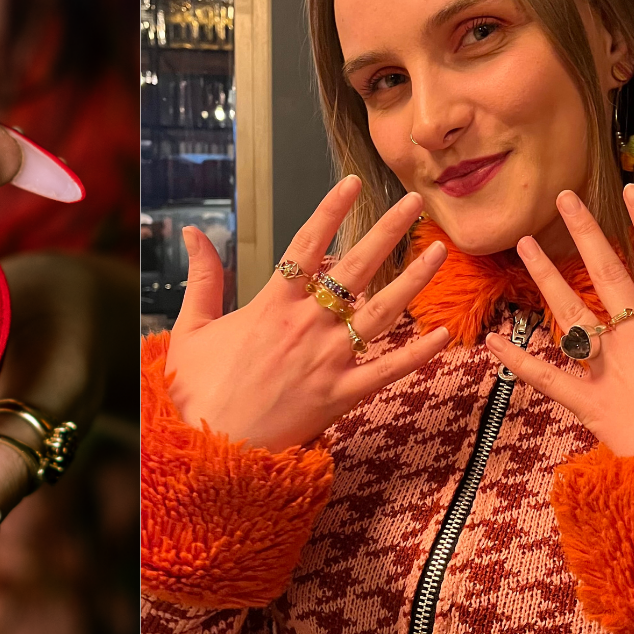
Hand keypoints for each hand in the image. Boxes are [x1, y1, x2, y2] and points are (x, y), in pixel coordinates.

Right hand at [164, 175, 451, 451]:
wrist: (209, 451)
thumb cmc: (196, 391)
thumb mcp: (190, 328)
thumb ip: (201, 277)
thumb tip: (190, 231)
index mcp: (271, 304)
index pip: (307, 243)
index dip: (332, 210)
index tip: (355, 183)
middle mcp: (305, 325)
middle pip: (355, 267)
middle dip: (388, 231)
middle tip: (414, 202)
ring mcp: (327, 360)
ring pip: (381, 311)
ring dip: (413, 279)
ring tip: (438, 251)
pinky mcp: (341, 395)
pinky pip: (388, 371)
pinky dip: (418, 354)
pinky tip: (444, 334)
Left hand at [485, 186, 633, 456]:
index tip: (631, 191)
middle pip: (608, 275)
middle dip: (585, 233)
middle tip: (563, 198)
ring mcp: (611, 372)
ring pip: (571, 314)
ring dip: (545, 277)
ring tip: (523, 244)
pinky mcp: (590, 407)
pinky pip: (547, 380)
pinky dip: (517, 362)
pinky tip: (488, 343)